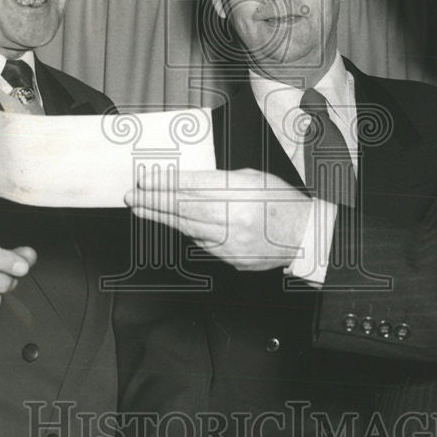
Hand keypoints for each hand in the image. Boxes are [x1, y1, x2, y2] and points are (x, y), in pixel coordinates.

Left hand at [125, 168, 311, 270]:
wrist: (304, 236)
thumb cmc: (281, 203)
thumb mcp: (253, 178)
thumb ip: (221, 181)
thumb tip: (188, 184)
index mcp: (240, 191)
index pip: (192, 185)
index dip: (165, 182)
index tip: (145, 179)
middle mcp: (233, 216)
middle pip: (184, 206)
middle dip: (154, 200)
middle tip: (133, 195)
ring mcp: (231, 240)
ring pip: (187, 226)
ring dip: (161, 216)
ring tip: (141, 208)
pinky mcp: (231, 257)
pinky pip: (201, 243)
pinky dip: (186, 232)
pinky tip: (172, 224)